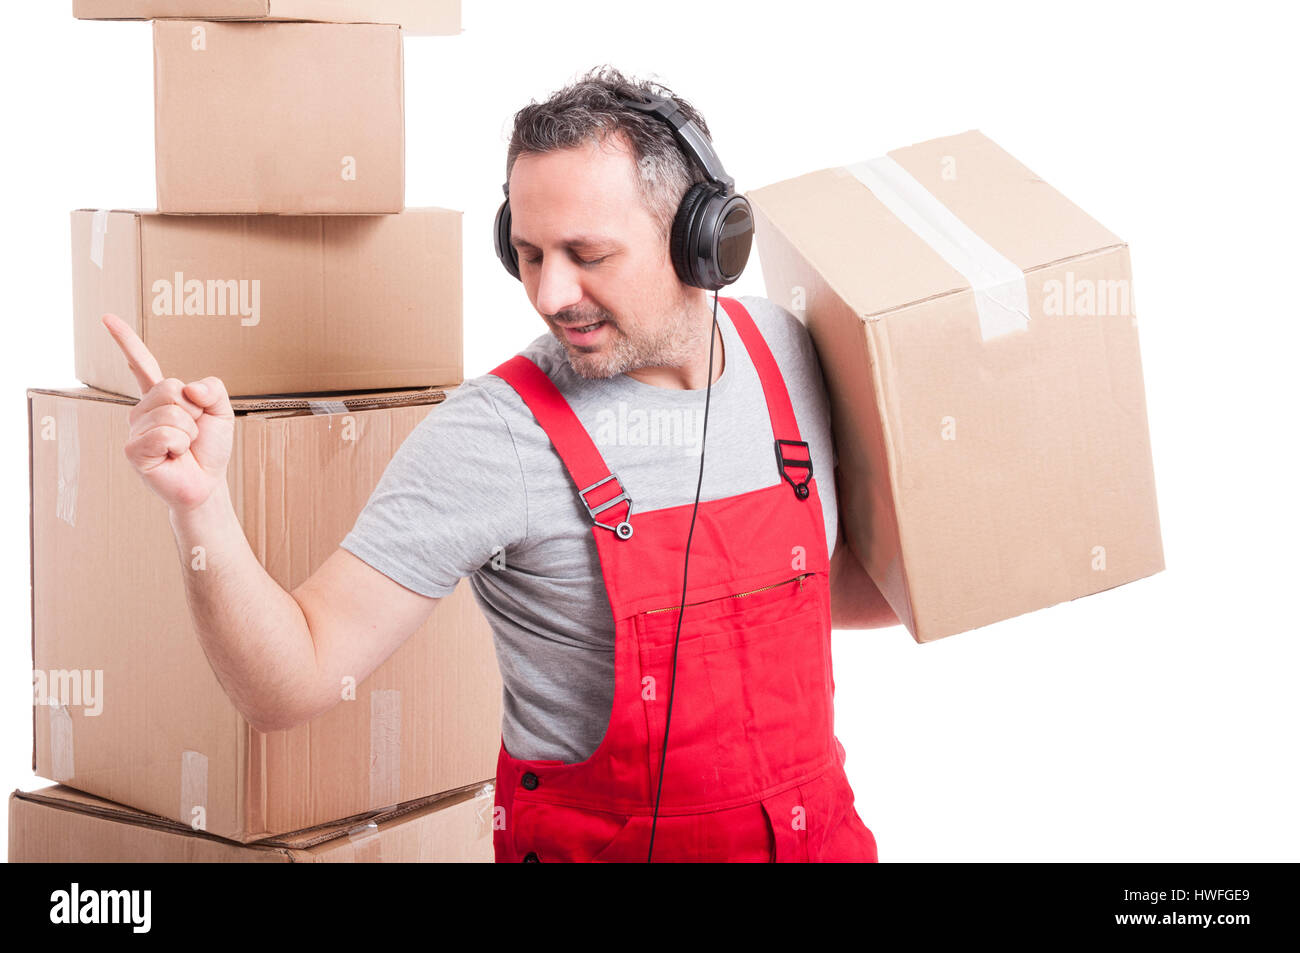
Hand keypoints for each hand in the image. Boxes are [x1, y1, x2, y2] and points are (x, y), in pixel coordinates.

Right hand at [102, 313, 234, 513]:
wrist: (207, 482)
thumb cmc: (209, 448)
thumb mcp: (222, 411)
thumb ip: (213, 389)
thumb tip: (191, 389)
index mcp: (160, 396)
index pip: (142, 363)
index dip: (126, 340)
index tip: (107, 317)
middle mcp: (142, 409)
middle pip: (171, 388)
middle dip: (194, 411)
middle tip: (192, 432)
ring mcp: (135, 429)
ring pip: (171, 413)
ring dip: (189, 431)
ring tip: (184, 446)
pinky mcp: (133, 450)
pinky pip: (163, 435)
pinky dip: (178, 445)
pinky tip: (173, 456)